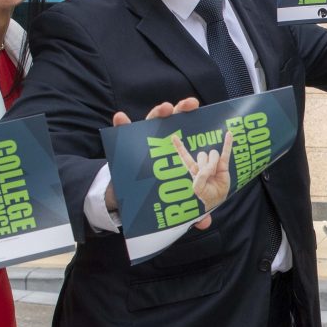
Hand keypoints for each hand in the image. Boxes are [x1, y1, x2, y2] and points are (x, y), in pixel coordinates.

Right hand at [107, 98, 213, 230]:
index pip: (189, 137)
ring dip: (157, 113)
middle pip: (172, 123)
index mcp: (176, 154)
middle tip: (190, 104)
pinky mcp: (124, 149)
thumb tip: (205, 223)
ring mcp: (142, 144)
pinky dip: (120, 125)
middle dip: (181, 110)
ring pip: (150, 124)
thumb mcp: (177, 204)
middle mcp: (161, 144)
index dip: (198, 126)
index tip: (206, 114)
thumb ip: (191, 211)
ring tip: (165, 107)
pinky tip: (120, 117)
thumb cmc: (158, 196)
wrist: (129, 202)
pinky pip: (121, 135)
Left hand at [170, 128, 233, 209]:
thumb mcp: (198, 188)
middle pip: (202, 154)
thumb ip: (200, 177)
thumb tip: (209, 167)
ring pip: (212, 153)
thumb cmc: (205, 193)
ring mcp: (213, 163)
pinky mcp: (223, 164)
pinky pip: (226, 152)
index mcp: (193, 169)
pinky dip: (228, 143)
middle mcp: (202, 164)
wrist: (216, 199)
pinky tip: (229, 134)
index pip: (185, 156)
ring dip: (214, 164)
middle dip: (205, 165)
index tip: (173, 136)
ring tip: (215, 174)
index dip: (179, 147)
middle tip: (208, 176)